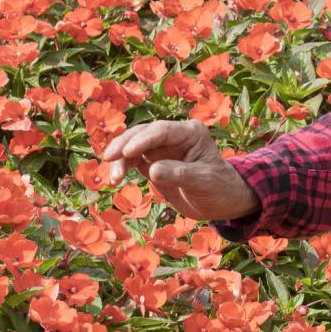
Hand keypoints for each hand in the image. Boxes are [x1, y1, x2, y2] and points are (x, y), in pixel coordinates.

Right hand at [99, 119, 259, 220]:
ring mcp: (162, 148)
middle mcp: (174, 136)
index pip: (162, 130)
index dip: (142, 139)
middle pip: (143, 134)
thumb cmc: (218, 187)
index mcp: (190, 133)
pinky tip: (116, 178)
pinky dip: (123, 166)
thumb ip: (179, 174)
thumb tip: (152, 170)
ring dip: (120, 158)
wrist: (221, 200)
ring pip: (134, 146)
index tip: (127, 152)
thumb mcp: (203, 181)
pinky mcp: (153, 162)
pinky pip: (133, 160)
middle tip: (109, 159)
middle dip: (125, 146)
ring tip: (114, 178)